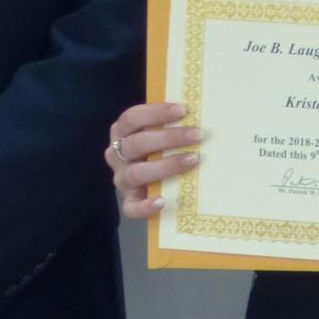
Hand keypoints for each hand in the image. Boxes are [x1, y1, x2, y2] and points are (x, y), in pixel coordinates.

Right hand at [105, 102, 201, 219]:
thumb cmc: (160, 148)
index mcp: (121, 132)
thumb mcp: (158, 132)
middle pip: (137, 144)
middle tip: (197, 135)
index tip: (183, 110)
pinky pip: (132, 207)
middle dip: (169, 138)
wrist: (151, 180)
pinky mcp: (129, 202)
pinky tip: (163, 201)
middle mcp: (117, 154)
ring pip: (136, 173)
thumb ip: (169, 123)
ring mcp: (121, 179)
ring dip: (166, 166)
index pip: (132, 118)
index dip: (156, 113)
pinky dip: (146, 206)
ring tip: (192, 160)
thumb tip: (201, 111)